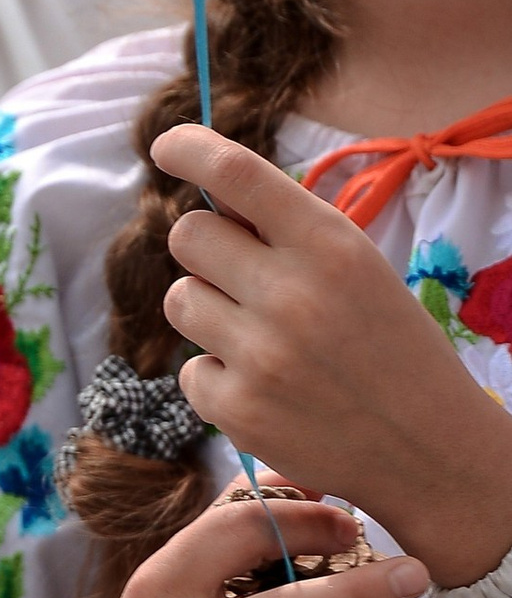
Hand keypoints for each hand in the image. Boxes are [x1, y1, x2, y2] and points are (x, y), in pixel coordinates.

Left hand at [153, 123, 511, 586]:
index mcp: (330, 246)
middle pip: (186, 234)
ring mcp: (259, 355)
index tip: (166, 148)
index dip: (189, 149)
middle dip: (206, 248)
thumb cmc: (390, 347)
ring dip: (209, 311)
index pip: (235, 173)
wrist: (430, 449)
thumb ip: (288, 233)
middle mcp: (291, 294)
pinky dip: (219, 376)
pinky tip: (269, 389)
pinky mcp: (236, 409)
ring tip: (263, 337)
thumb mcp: (358, 270)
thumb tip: (209, 194)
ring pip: (180, 299)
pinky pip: (190, 368)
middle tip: (240, 274)